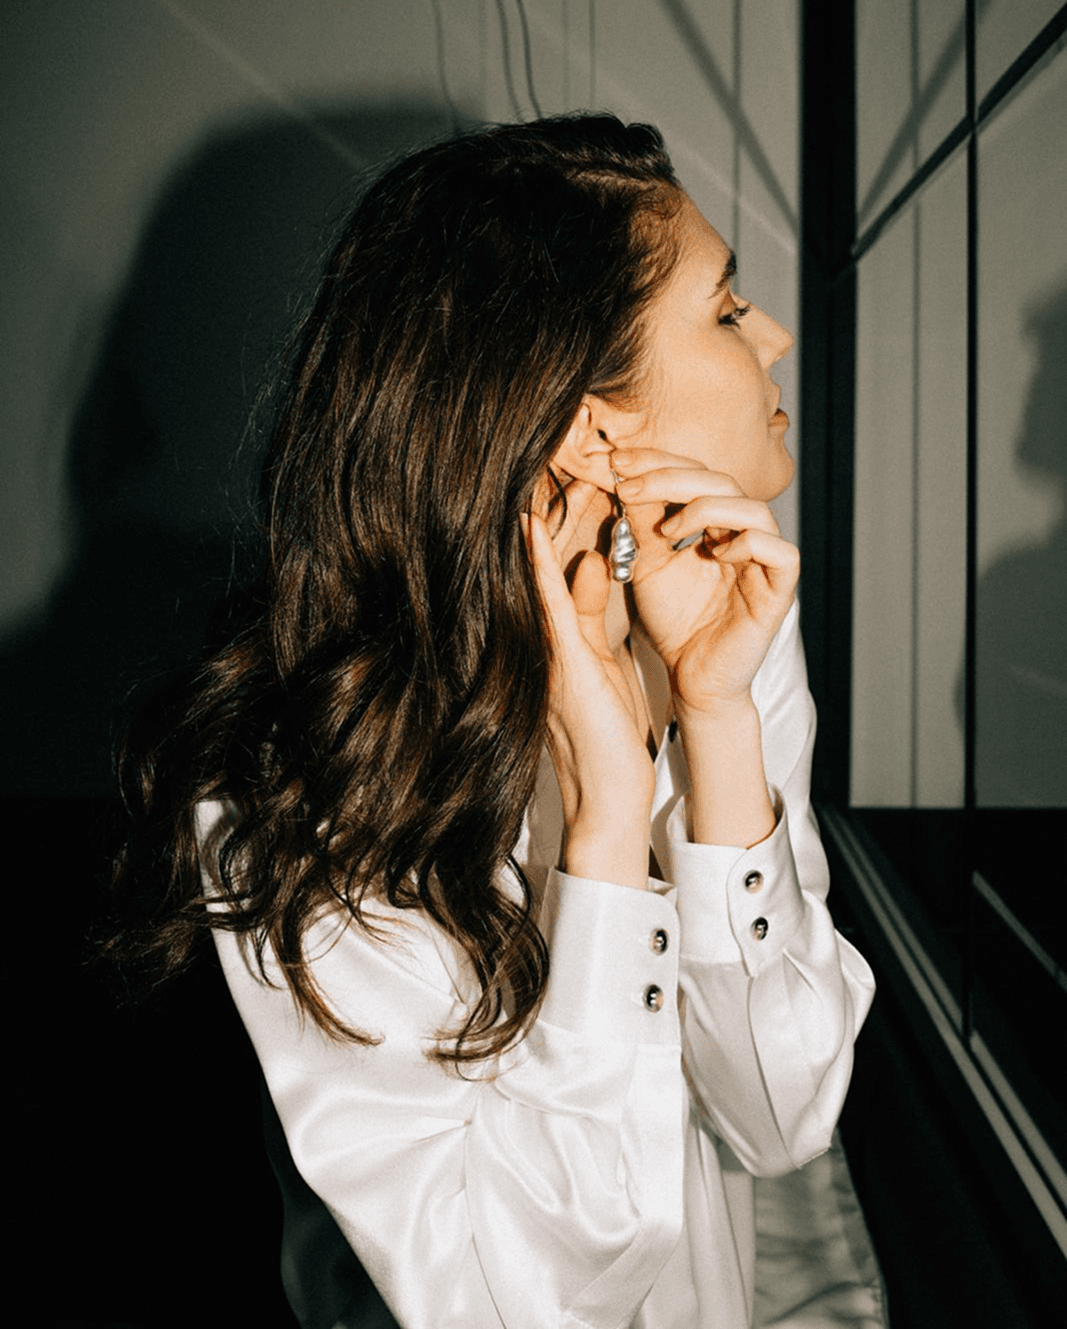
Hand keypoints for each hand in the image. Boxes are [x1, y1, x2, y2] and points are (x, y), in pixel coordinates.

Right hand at [524, 503, 653, 887]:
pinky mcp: (562, 665)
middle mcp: (543, 641)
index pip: (548, 571)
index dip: (548, 525)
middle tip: (544, 465)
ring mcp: (547, 652)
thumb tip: (588, 562)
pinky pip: (549, 607)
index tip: (553, 478)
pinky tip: (534, 533)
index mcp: (556, 638)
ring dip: (536, 530)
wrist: (608, 794)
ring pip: (536, 578)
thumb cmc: (608, 735)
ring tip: (535, 479)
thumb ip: (590, 612)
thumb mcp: (601, 661)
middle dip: (541, 517)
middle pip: (535, 567)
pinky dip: (541, 569)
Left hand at [612, 448, 799, 717]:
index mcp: (714, 523)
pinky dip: (748, 544)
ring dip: (707, 508)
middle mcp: (743, 533)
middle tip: (630, 485)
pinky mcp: (779, 590)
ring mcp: (765, 561)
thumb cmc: (675, 622)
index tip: (616, 462)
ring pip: (754, 509)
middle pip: (722, 481)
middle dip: (672, 477)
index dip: (658, 462)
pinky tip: (714, 554)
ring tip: (668, 529)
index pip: (694, 474)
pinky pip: (780, 553)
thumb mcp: (648, 563)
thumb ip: (641, 523)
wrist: (692, 678)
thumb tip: (622, 474)